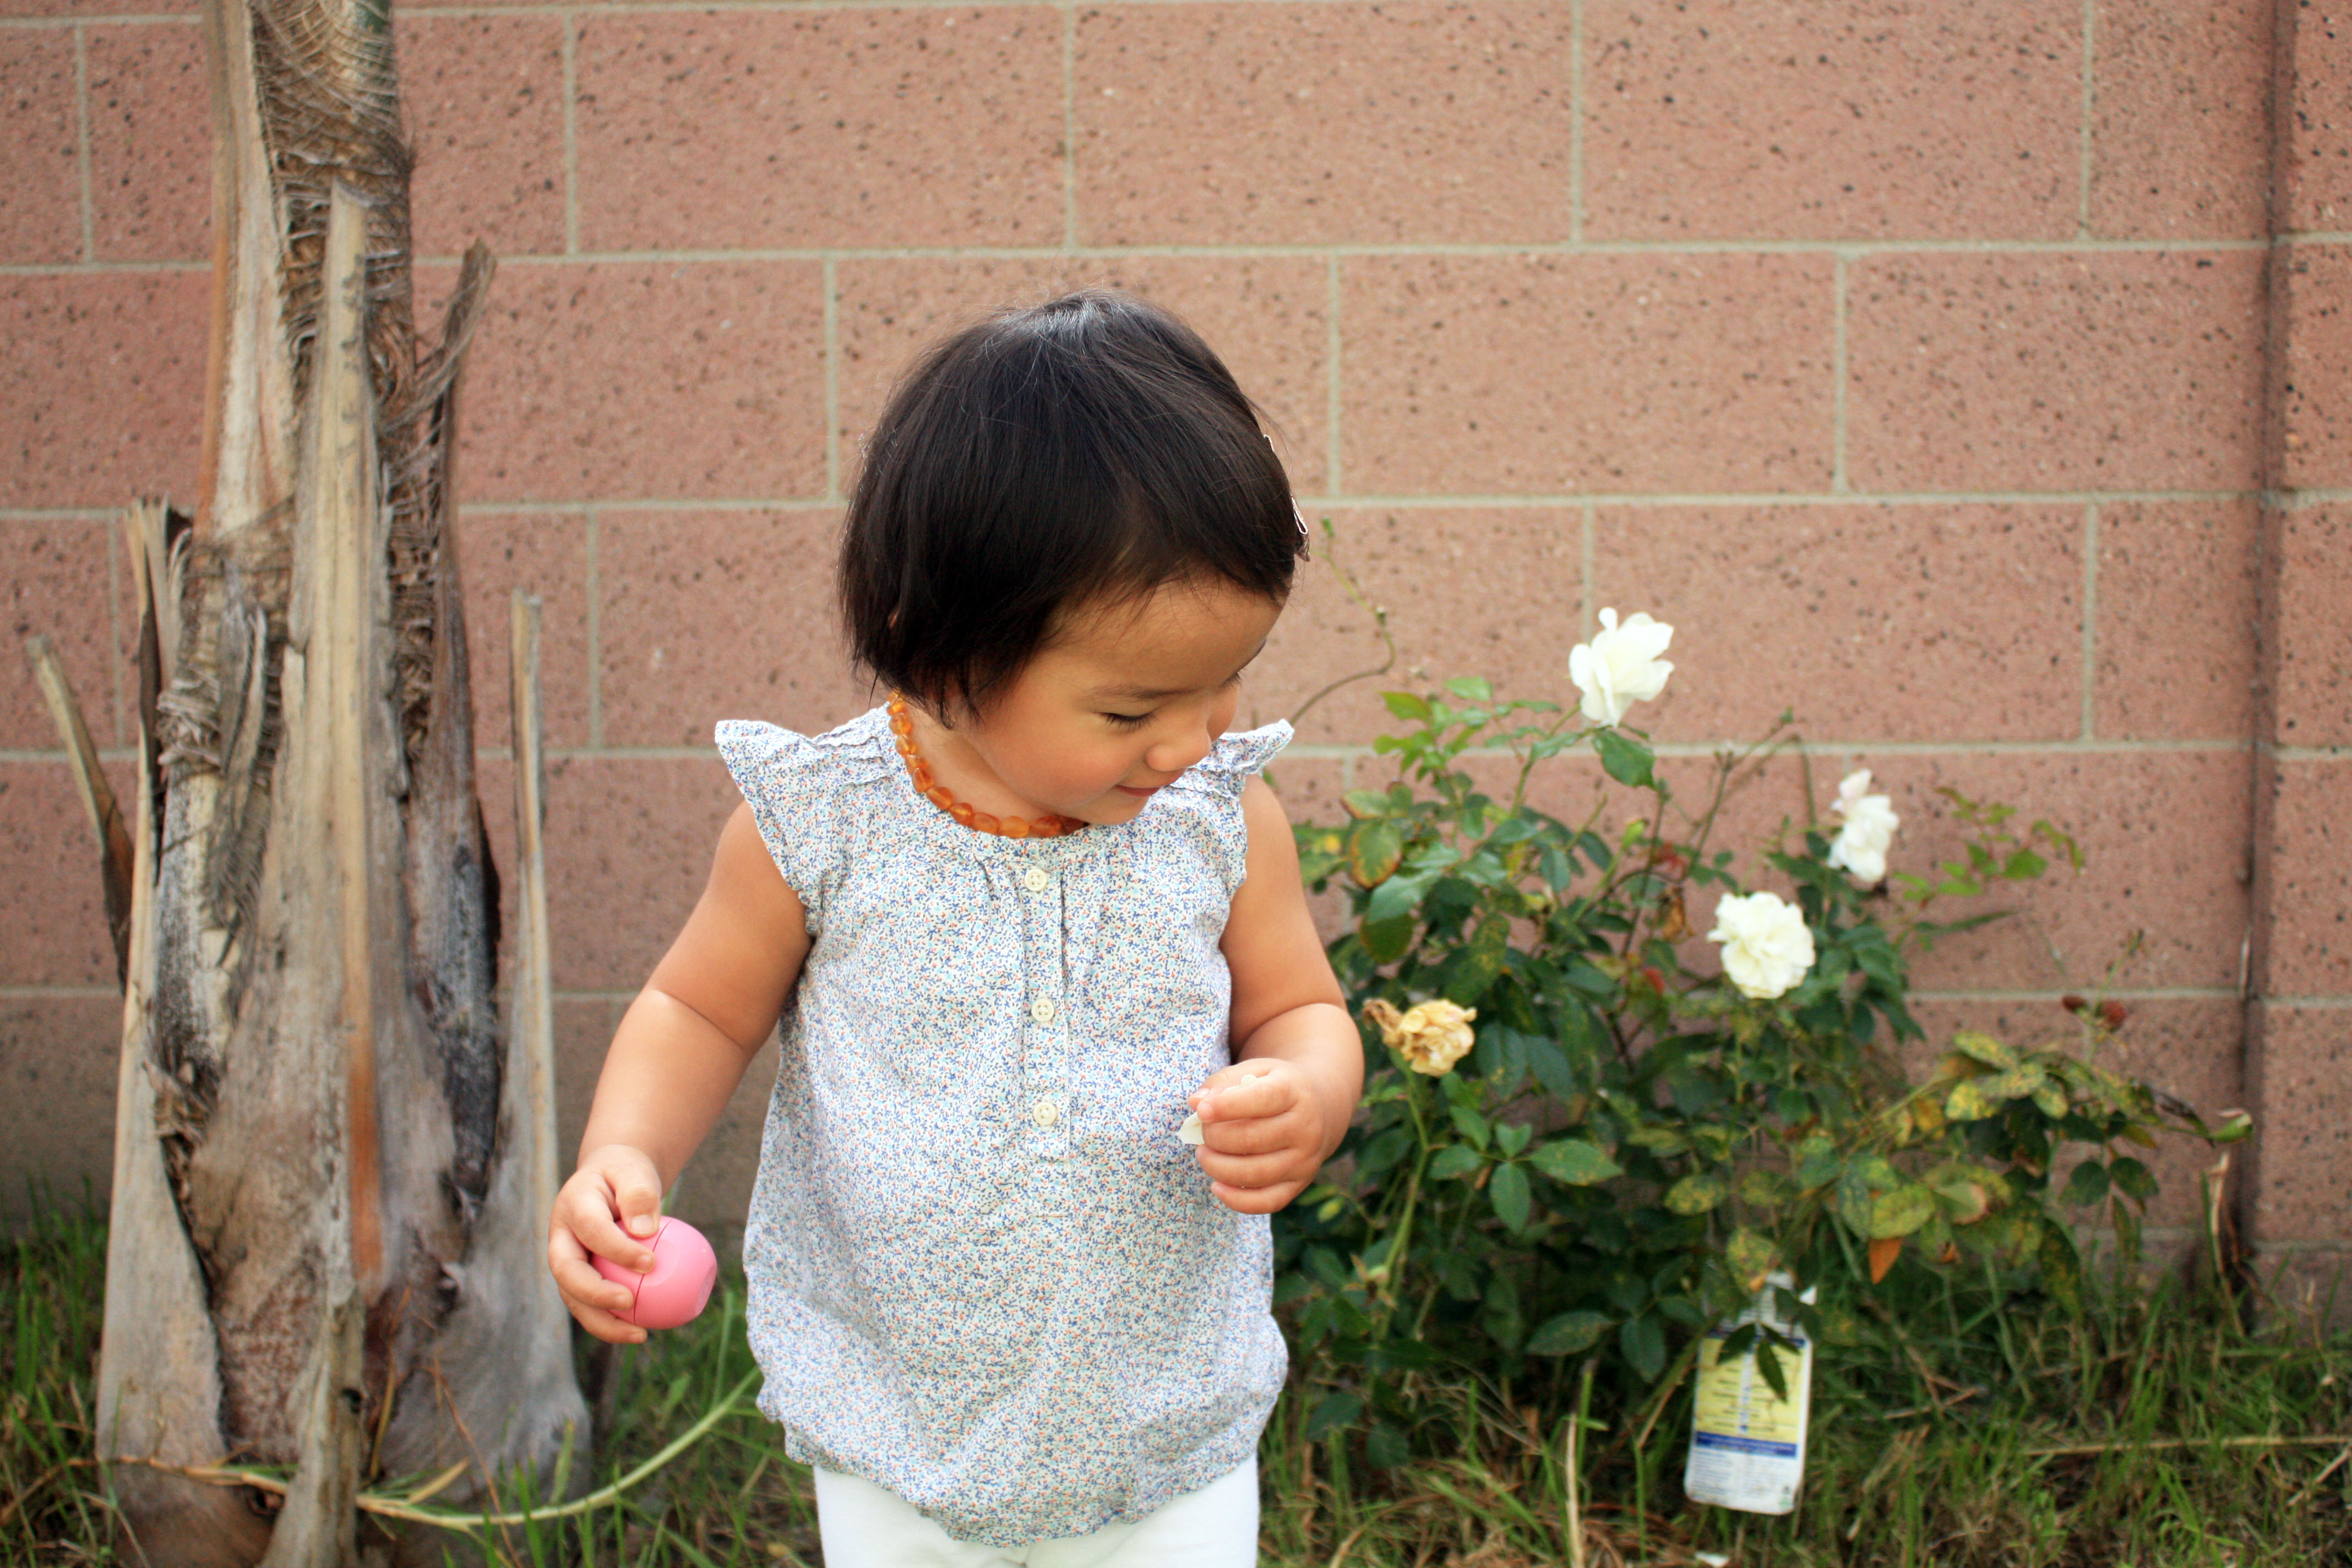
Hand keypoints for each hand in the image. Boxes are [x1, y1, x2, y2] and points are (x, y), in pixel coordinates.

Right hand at [548, 1144, 666, 1343]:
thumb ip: (639, 1193)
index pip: (590, 1228)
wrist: (609, 1180)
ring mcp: (565, 1261)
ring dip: (602, 1321)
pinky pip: (589, 1305)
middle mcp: (560, 1237)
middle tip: (630, 1302)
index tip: (650, 1262)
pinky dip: (610, 1323)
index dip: (616, 1248)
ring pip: (573, 1297)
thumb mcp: (634, 1171)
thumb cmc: (625, 1175)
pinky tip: (641, 1331)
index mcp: (572, 1205)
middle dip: (594, 1293)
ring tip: (639, 1334)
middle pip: (566, 1271)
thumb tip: (646, 1230)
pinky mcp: (577, 1279)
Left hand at [1187, 1058, 1335, 1214]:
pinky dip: (1236, 1200)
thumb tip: (1195, 1103)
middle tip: (1202, 1132)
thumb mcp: (1254, 1071)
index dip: (1227, 1107)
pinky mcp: (1300, 1183)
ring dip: (1218, 1167)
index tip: (1202, 1111)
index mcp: (1293, 1091)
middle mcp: (1304, 1127)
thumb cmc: (1274, 1087)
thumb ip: (1222, 1082)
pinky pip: (1267, 1202)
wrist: (1319, 1108)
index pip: (1261, 1099)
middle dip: (1215, 1138)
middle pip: (1252, 1140)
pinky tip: (1217, 1186)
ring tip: (1204, 1154)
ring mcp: (1305, 1159)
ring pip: (1255, 1174)